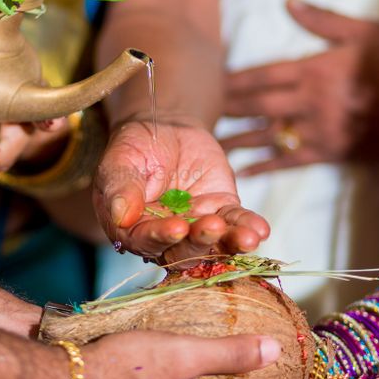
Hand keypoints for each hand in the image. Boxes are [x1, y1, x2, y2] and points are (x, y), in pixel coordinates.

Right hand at [93, 120, 269, 263]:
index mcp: (132, 229)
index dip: (161, 238)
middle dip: (200, 242)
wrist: (165, 128)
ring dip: (231, 243)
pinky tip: (259, 230)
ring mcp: (196, 226)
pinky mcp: (221, 210)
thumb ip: (120, 186)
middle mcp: (165, 236)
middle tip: (211, 226)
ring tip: (246, 238)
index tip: (176, 227)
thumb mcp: (120, 160)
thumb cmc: (135, 146)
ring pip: (215, 243)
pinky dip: (249, 227)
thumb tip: (119, 214)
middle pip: (183, 251)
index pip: (145, 241)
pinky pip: (236, 222)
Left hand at [221, 0, 378, 174]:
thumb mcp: (367, 32)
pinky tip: (242, 170)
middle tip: (192, 113)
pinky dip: (265, 165)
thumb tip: (288, 2)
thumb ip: (323, 21)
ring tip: (205, 142)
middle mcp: (314, 101)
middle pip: (258, 104)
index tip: (205, 80)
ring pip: (268, 134)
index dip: (232, 79)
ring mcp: (322, 130)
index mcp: (319, 69)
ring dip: (235, 138)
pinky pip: (291, 160)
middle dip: (225, 108)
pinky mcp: (333, 152)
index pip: (264, 73)